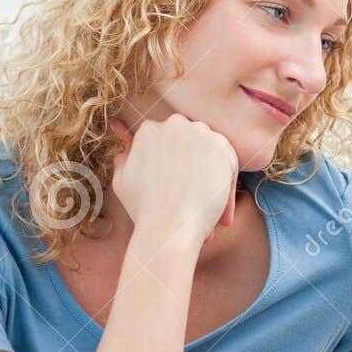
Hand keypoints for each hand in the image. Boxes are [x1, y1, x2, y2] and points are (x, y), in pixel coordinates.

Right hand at [108, 114, 238, 250]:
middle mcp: (174, 124)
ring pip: (213, 151)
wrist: (168, 226)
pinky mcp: (223, 149)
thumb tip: (122, 136)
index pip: (170, 141)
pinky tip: (222, 213)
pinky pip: (230, 164)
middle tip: (198, 194)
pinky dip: (228, 186)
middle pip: (192, 141)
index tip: (181, 187)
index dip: (178, 166)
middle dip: (197, 166)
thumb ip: (124, 157)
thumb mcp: (121, 179)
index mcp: (149, 129)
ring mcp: (200, 134)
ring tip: (210, 205)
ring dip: (214, 175)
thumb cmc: (143, 210)